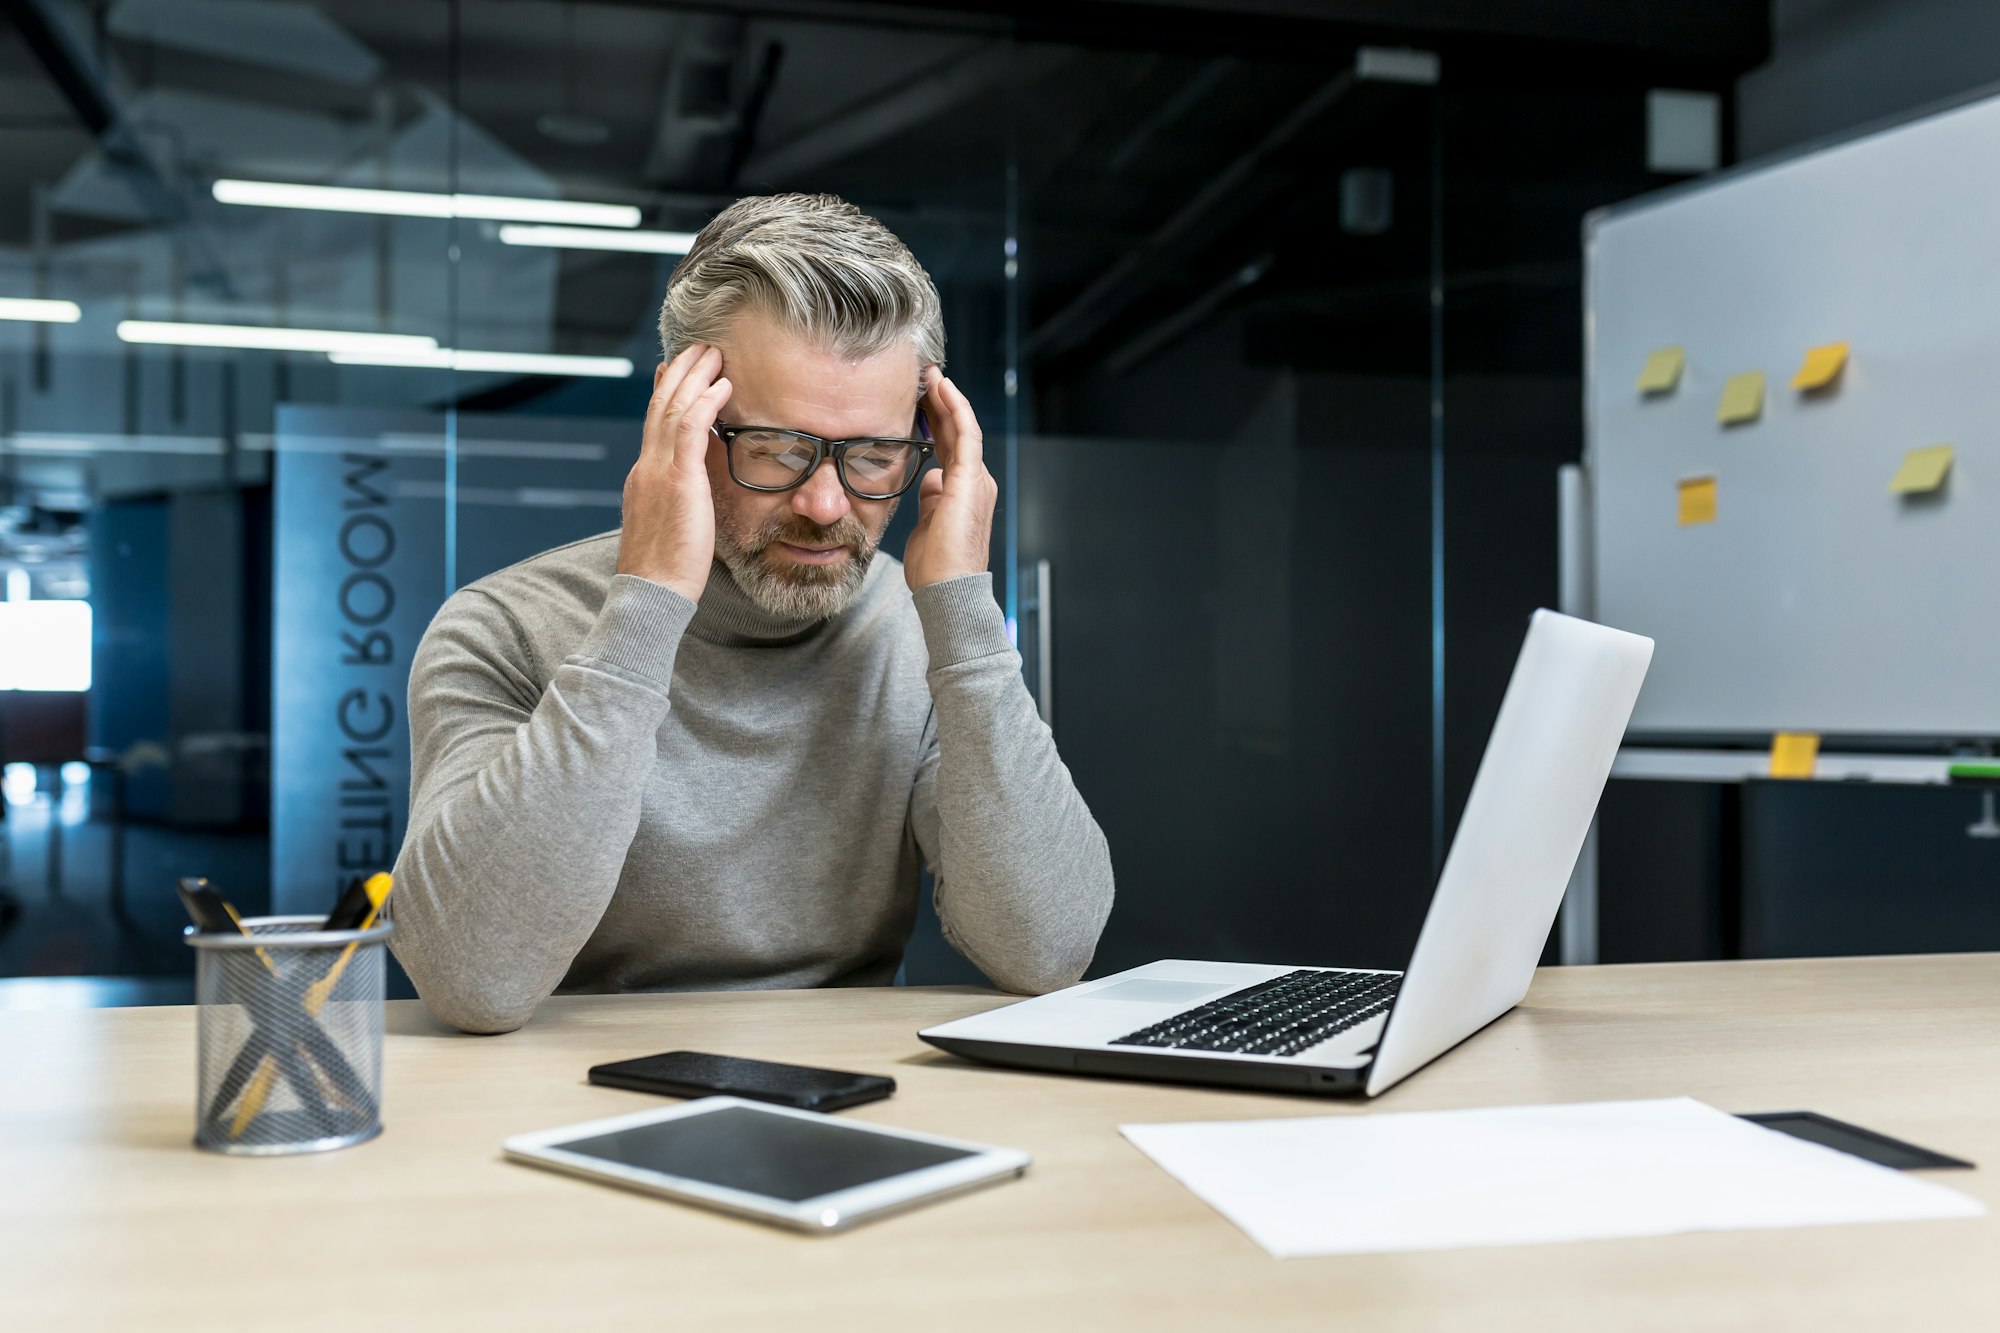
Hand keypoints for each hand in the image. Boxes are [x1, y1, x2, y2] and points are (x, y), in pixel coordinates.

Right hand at [617, 344, 730, 601]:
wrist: (651, 593)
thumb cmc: (666, 572)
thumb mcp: (671, 526)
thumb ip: (678, 502)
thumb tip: (692, 496)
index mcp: (644, 478)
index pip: (654, 426)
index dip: (664, 394)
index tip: (672, 372)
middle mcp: (646, 468)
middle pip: (660, 407)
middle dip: (679, 373)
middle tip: (697, 348)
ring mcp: (659, 472)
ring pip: (674, 409)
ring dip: (695, 377)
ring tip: (713, 354)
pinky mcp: (677, 481)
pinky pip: (692, 429)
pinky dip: (706, 403)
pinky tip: (722, 386)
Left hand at [903, 372, 996, 589]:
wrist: (947, 590)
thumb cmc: (935, 568)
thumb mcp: (926, 525)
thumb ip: (930, 501)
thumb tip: (928, 481)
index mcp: (962, 493)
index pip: (948, 447)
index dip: (934, 422)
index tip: (917, 402)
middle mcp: (975, 482)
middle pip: (956, 432)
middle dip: (940, 404)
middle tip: (923, 377)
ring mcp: (976, 480)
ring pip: (963, 427)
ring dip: (947, 399)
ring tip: (931, 375)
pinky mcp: (971, 479)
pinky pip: (966, 434)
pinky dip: (956, 408)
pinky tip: (943, 388)